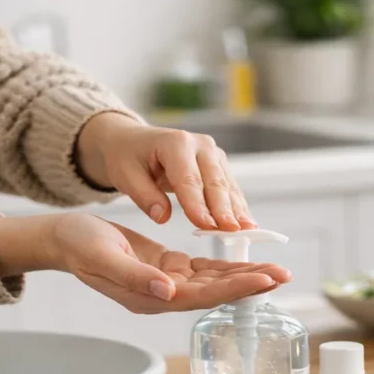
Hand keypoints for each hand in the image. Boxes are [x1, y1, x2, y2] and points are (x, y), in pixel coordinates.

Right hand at [0, 214, 290, 313]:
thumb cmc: (78, 246)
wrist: (63, 238)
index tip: (264, 280)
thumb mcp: (103, 257)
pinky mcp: (169, 268)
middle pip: (216, 291)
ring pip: (215, 281)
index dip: (235, 288)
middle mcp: (164, 295)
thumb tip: (169, 293)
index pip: (202, 296)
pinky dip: (228, 265)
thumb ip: (136, 277)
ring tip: (276, 270)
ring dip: (245, 275)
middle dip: (251, 283)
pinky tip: (250, 262)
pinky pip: (205, 269)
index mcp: (150, 297)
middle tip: (284, 275)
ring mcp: (168, 283)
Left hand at [76, 113, 255, 231]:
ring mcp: (213, 154)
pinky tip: (246, 223)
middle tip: (232, 231)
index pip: (189, 179)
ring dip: (237, 210)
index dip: (198, 204)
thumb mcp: (126, 175)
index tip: (206, 225)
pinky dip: (237, 207)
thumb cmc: (128, 157)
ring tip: (247, 230)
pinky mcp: (219, 165)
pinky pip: (230, 188)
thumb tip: (163, 217)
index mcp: (175, 143)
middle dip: (224, 209)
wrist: (134, 142)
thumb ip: (144, 196)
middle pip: (214, 182)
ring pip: (227, 186)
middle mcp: (200, 144)